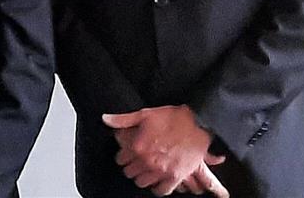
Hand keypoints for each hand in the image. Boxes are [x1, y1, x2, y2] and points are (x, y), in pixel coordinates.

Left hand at [102, 105, 222, 196]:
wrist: (197, 123)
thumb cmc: (172, 118)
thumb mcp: (144, 114)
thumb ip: (123, 119)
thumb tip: (105, 119)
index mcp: (137, 146)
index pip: (120, 159)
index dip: (122, 156)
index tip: (126, 155)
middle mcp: (147, 161)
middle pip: (130, 173)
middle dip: (131, 167)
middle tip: (135, 163)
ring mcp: (161, 170)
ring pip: (142, 183)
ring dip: (142, 177)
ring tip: (145, 171)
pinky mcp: (176, 176)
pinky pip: (162, 190)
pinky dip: (158, 188)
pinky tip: (157, 181)